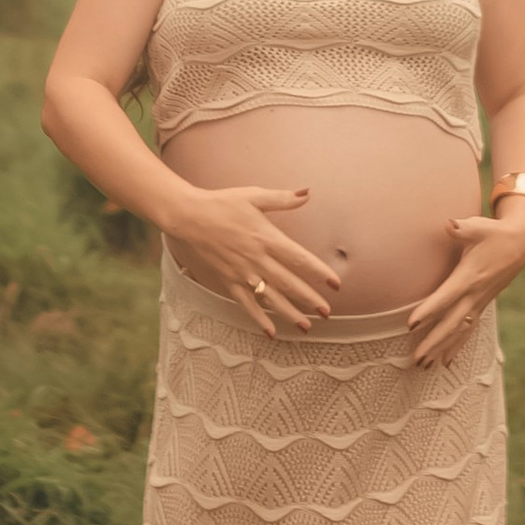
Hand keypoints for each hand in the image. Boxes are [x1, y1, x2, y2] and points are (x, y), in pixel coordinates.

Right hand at [161, 183, 345, 333]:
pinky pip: (246, 304)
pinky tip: (270, 331)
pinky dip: (258, 319)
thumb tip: (307, 193)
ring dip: (289, 313)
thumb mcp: (253, 196)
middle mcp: (256, 259)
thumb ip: (282, 199)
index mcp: (266, 237)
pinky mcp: (228, 281)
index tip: (335, 284)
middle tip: (327, 312)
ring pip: (270, 298)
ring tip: (306, 326)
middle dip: (309, 299)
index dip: (318, 272)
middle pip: (288, 283)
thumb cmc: (222, 204)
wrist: (188, 217)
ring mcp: (242, 273)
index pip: (298, 259)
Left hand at [403, 202, 524, 367]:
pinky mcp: (482, 304)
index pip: (446, 296)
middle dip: (434, 342)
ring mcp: (479, 302)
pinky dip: (457, 346)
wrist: (520, 243)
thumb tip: (449, 223)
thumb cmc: (494, 233)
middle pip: (452, 323)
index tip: (411, 324)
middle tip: (416, 359)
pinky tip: (446, 362)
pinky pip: (468, 330)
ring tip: (425, 367)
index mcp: (470, 276)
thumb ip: (463, 228)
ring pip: (460, 331)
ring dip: (443, 349)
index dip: (429, 310)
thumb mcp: (480, 227)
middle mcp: (475, 294)